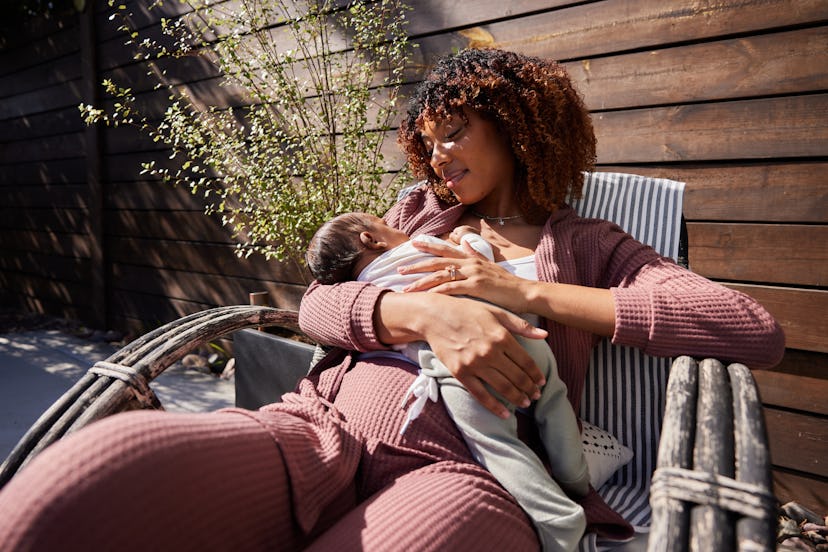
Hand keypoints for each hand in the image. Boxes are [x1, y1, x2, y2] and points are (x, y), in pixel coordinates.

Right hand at [376, 291, 546, 417]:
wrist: (435, 316)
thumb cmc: (467, 311)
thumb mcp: (496, 312)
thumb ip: (521, 325)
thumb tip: (545, 335)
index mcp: (501, 336)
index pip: (526, 361)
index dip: (536, 374)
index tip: (541, 382)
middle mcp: (490, 352)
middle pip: (517, 377)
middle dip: (530, 389)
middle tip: (536, 396)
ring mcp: (475, 364)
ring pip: (503, 387)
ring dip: (517, 398)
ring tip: (525, 403)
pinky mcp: (461, 373)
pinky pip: (481, 395)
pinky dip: (494, 407)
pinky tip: (504, 414)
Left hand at [398, 239, 534, 314]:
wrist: (525, 293)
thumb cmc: (507, 284)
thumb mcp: (490, 265)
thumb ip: (476, 254)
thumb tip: (466, 243)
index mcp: (472, 258)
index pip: (446, 250)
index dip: (428, 246)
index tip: (412, 244)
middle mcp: (470, 262)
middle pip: (437, 262)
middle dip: (416, 266)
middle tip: (399, 270)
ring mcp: (473, 274)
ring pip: (441, 276)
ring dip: (421, 282)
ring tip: (406, 288)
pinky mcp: (476, 286)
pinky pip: (452, 288)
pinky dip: (437, 291)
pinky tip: (425, 296)